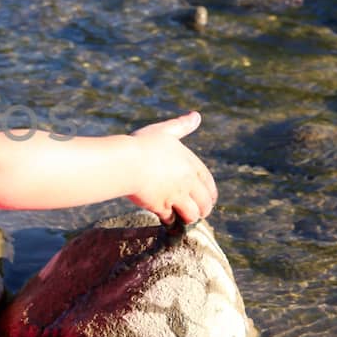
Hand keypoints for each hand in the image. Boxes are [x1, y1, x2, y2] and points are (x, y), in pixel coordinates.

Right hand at [127, 111, 216, 226]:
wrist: (126, 162)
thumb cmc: (142, 144)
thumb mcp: (163, 131)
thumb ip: (181, 126)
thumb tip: (197, 115)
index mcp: (190, 163)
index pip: (208, 182)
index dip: (210, 193)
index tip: (208, 200)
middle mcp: (187, 181)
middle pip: (205, 202)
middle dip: (203, 209)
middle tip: (197, 213)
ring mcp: (176, 195)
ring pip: (192, 214)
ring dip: (188, 217)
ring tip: (183, 218)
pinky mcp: (162, 206)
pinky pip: (171, 219)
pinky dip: (169, 221)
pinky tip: (165, 219)